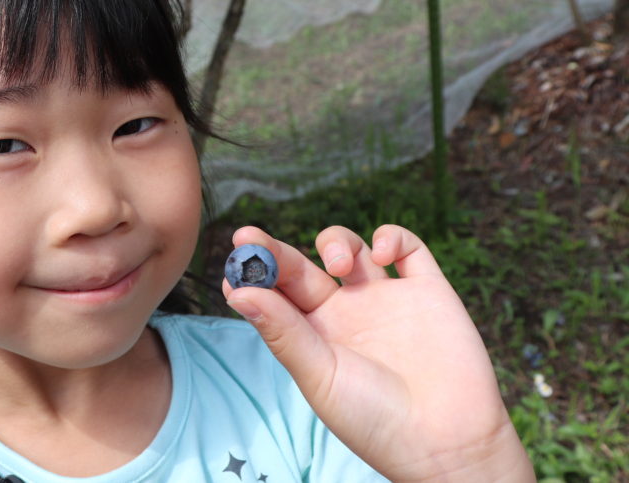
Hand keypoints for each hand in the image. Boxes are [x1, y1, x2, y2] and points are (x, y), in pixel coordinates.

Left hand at [223, 225, 533, 481]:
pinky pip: (408, 249)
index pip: (275, 294)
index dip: (254, 274)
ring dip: (335, 241)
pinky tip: (380, 254)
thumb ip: (282, 331)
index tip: (233, 259)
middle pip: (302, 268)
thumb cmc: (375, 421)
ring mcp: (385, 299)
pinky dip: (391, 238)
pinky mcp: (427, 292)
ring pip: (350, 249)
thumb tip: (237, 291)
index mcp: (313, 336)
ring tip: (337, 264)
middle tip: (250, 237)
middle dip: (276, 251)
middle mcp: (345, 313)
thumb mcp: (319, 377)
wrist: (447, 443)